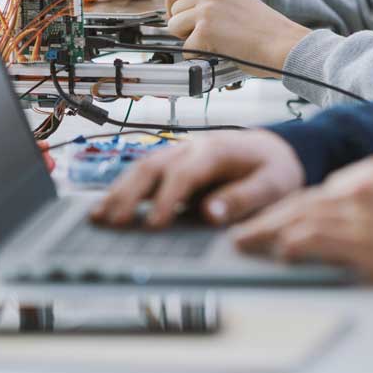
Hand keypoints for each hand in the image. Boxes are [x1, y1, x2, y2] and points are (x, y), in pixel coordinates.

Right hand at [89, 129, 304, 228]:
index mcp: (216, 150)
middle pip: (152, 166)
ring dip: (118, 191)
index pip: (184, 174)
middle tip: (113, 221)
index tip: (155, 225)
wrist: (275, 149)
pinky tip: (106, 208)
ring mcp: (178, 153)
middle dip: (130, 193)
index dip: (167, 199)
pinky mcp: (172, 164)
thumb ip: (243, 198)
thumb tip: (210, 214)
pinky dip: (122, 189)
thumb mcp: (273, 185)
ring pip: (141, 167)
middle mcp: (191, 148)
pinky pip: (143, 174)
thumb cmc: (274, 168)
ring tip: (98, 216)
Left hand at [165, 0, 311, 75]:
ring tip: (212, 43)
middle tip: (202, 36)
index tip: (177, 10)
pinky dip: (197, 56)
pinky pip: (186, 48)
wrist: (284, 45)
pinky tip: (216, 54)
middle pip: (175, 8)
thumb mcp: (238, 0)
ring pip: (175, 26)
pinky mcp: (205, 30)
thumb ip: (214, 0)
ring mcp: (207, 10)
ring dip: (188, 39)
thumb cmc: (267, 31)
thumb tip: (187, 11)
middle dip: (183, 25)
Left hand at [232, 155, 372, 284]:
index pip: (321, 189)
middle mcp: (360, 185)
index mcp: (372, 170)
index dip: (292, 206)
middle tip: (244, 228)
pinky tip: (278, 250)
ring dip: (268, 230)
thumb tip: (345, 215)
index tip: (273, 217)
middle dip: (270, 216)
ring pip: (301, 217)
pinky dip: (293, 243)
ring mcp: (360, 210)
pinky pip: (317, 238)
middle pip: (303, 199)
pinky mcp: (363, 237)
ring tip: (245, 241)